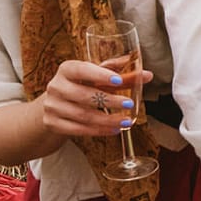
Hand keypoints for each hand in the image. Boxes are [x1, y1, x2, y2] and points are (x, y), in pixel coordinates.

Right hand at [36, 58, 154, 138]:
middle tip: (129, 104)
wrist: (54, 104)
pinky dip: (98, 131)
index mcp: (67, 69)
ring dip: (107, 120)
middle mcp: (56, 86)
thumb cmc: (81, 86)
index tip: (119, 81)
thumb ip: (121, 74)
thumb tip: (147, 74)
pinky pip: (78, 129)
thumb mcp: (96, 77)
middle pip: (84, 95)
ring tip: (126, 121)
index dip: (100, 74)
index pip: (82, 70)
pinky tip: (114, 129)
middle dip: (109, 101)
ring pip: (83, 115)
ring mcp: (52, 106)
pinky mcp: (53, 123)